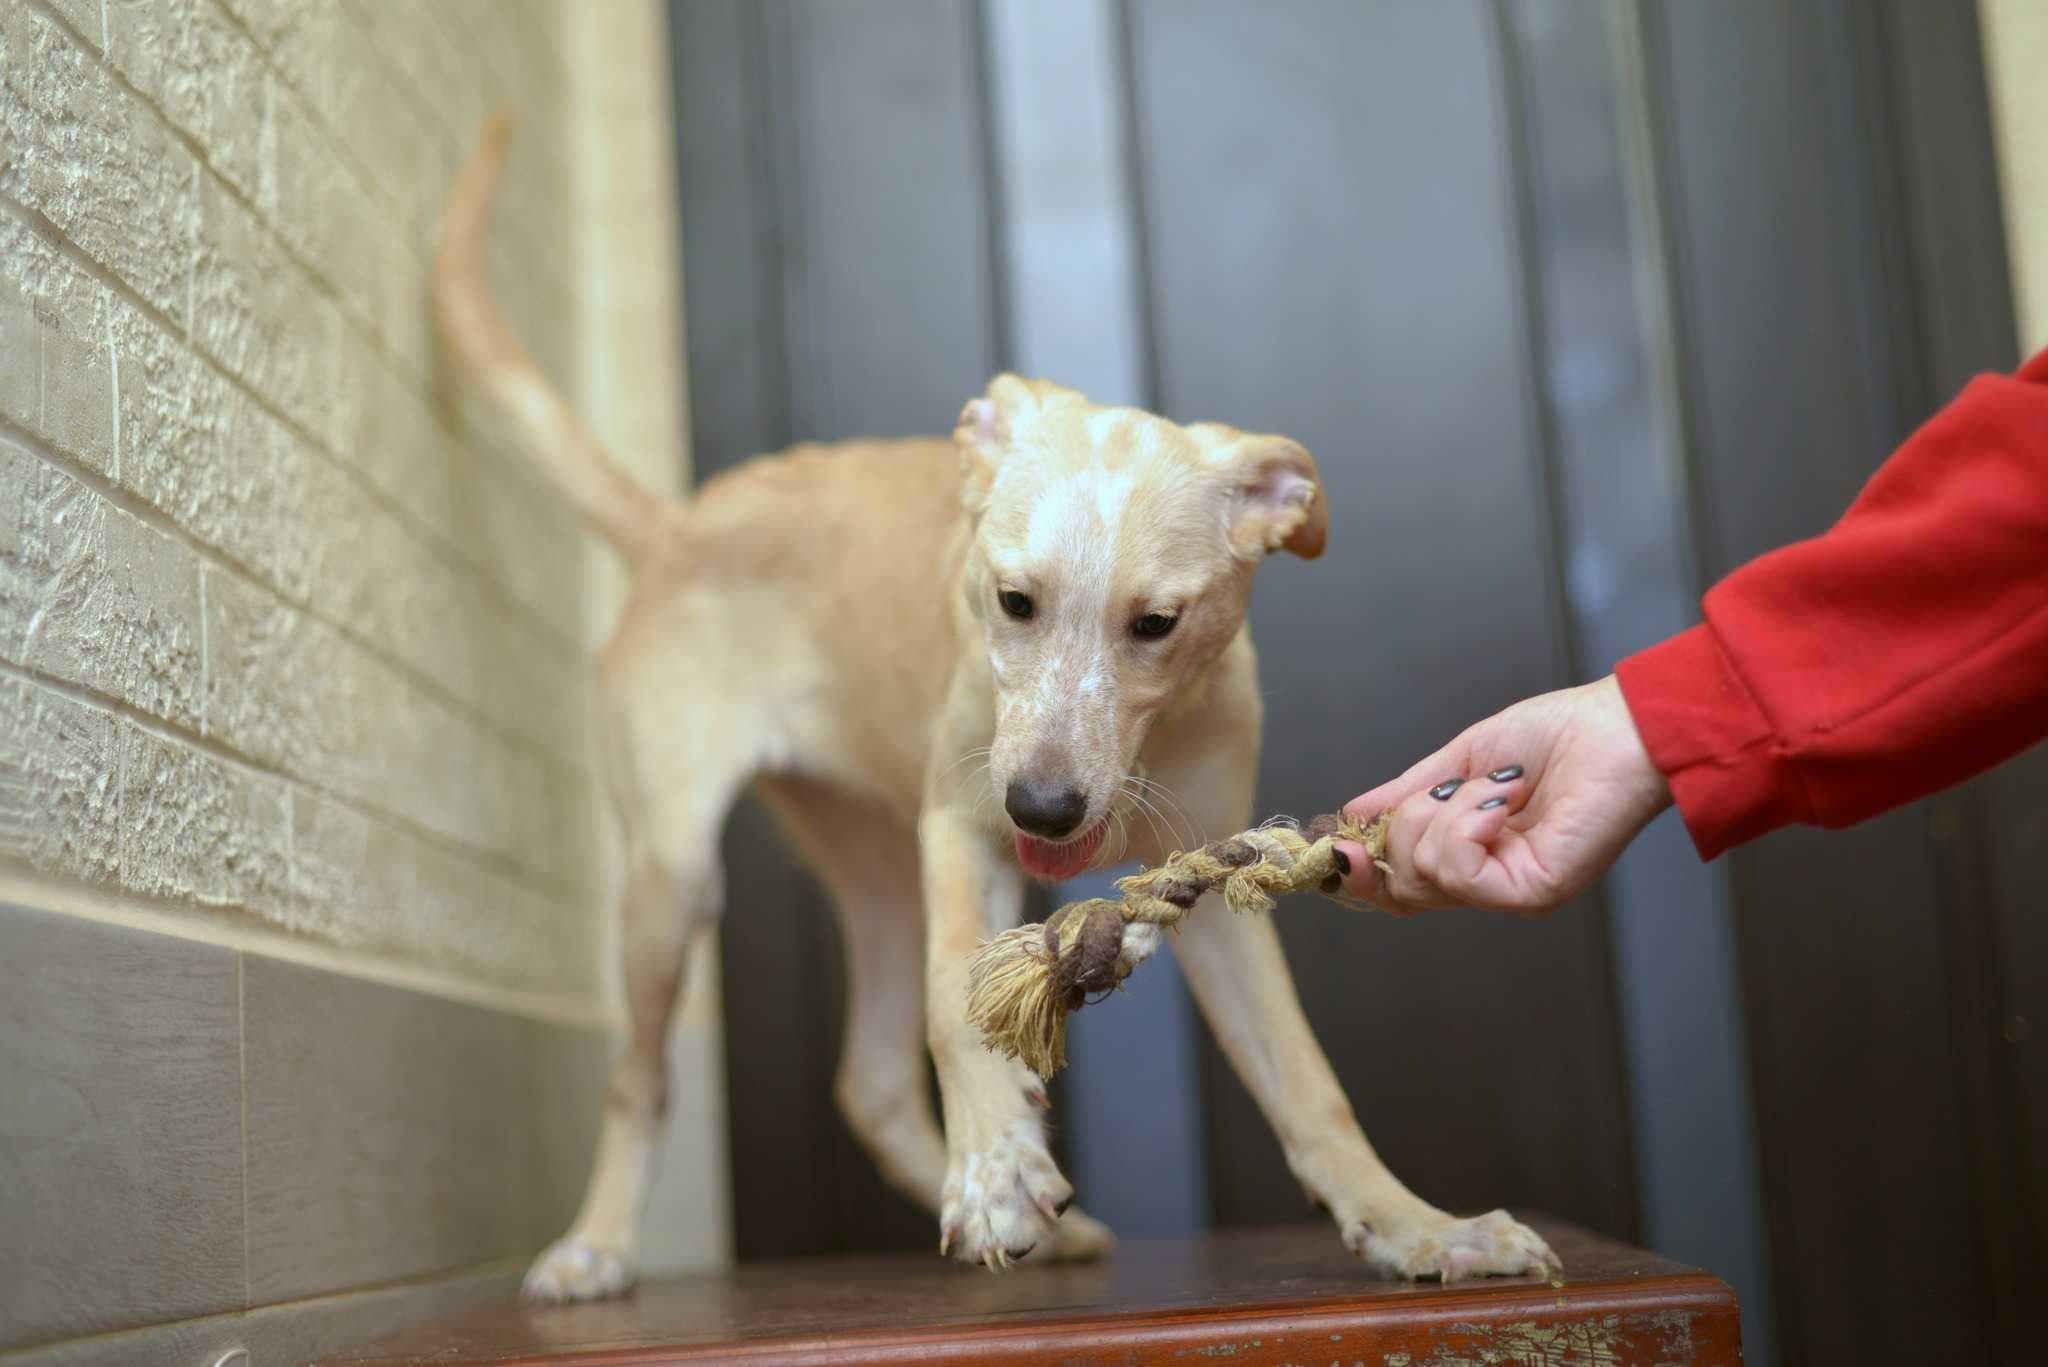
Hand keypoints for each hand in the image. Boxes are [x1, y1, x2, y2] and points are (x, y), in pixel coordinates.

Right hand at [1332, 675, 1671, 916]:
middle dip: (1400, 830)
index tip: (1335, 842)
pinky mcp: (1532, 893)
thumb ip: (1407, 793)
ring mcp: (1511, 893)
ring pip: (1424, 875)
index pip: (1398, 886)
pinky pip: (1461, 871)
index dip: (1361, 869)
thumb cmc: (1557, 735)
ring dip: (1445, 813)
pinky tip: (1504, 800)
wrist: (1618, 727)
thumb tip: (1352, 813)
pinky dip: (1468, 824)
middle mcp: (1491, 883)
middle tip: (1440, 791)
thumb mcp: (1461, 763)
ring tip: (1497, 787)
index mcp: (1473, 855)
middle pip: (1399, 888)